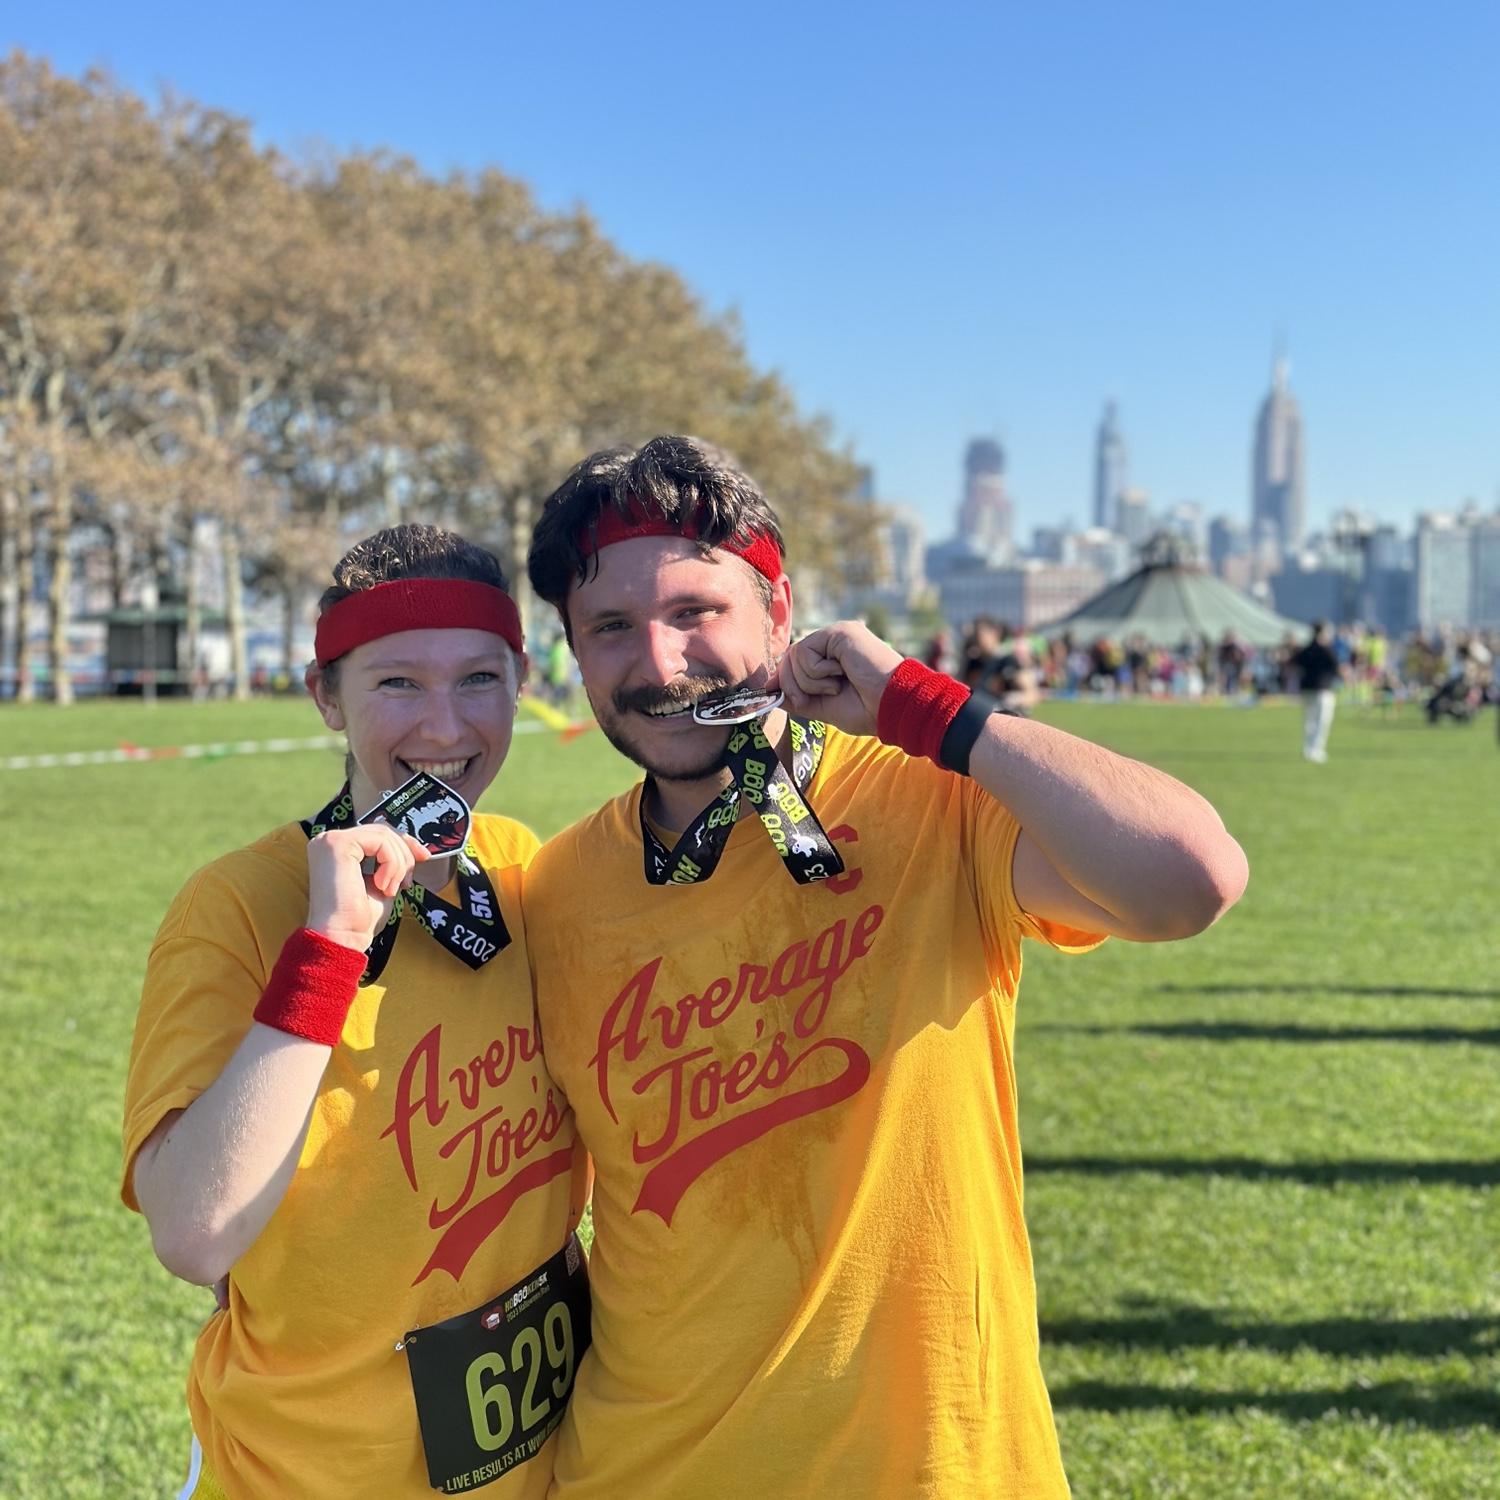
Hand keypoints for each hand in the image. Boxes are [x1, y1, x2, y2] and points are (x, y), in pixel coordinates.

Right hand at [305, 824, 428, 952]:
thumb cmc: (360, 917)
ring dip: (398, 865)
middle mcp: (328, 840)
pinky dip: (391, 864)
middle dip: (405, 853)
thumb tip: (413, 846)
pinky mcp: (337, 844)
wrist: (343, 937)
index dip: (403, 842)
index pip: (376, 833)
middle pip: (382, 831)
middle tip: (408, 881)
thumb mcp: (382, 880)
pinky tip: (382, 886)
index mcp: (337, 849)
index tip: (423, 858)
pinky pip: (380, 842)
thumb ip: (389, 860)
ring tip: (390, 890)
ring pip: (384, 836)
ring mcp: (330, 840)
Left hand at [774, 622, 903, 736]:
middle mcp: (834, 642)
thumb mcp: (822, 706)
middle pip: (789, 658)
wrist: (891, 708)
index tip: (772, 694)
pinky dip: (817, 672)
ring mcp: (836, 635)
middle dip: (794, 685)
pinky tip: (842, 674)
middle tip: (816, 698)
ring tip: (838, 685)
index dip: (782, 678)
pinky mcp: (839, 632)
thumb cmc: (867, 710)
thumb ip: (797, 696)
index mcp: (832, 658)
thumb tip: (768, 690)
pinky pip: (805, 652)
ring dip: (810, 682)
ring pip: (794, 656)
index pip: (794, 662)